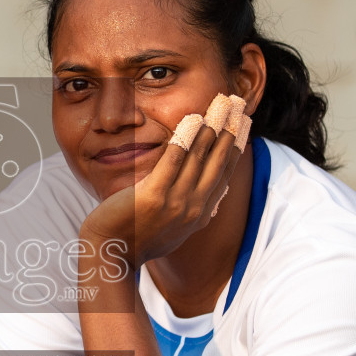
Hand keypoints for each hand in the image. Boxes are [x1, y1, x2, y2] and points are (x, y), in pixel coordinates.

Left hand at [78, 104, 241, 270]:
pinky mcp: (153, 196)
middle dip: (230, 127)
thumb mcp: (174, 229)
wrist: (111, 255)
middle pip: (219, 160)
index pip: (225, 173)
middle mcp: (193, 208)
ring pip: (201, 156)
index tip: (244, 122)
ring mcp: (175, 203)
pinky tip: (193, 117)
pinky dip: (185, 138)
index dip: (236, 145)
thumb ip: (192, 212)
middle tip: (238, 101)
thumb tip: (213, 201)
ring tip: (221, 101)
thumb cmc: (137, 240)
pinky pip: (173, 160)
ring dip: (213, 125)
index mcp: (200, 214)